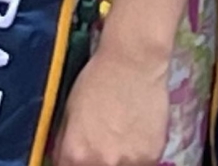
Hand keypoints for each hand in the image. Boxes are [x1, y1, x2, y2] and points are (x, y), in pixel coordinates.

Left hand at [54, 38, 171, 165]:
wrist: (132, 62)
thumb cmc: (98, 80)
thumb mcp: (68, 113)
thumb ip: (66, 145)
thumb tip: (65, 161)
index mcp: (75, 154)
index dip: (76, 163)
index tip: (83, 155)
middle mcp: (101, 163)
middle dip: (98, 161)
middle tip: (105, 143)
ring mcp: (128, 163)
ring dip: (120, 160)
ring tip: (121, 137)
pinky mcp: (152, 156)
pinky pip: (142, 164)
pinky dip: (138, 154)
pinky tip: (136, 133)